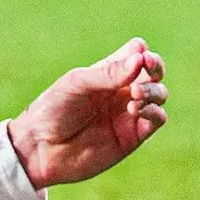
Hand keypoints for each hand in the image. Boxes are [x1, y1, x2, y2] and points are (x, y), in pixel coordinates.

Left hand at [8, 38, 167, 190]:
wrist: (40, 148)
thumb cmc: (52, 110)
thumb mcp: (76, 84)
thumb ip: (108, 74)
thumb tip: (140, 59)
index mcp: (104, 75)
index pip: (134, 56)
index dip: (141, 52)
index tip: (139, 51)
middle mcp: (119, 92)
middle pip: (152, 74)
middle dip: (155, 67)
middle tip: (146, 64)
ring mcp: (127, 114)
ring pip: (159, 94)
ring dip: (153, 90)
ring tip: (135, 94)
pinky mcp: (132, 137)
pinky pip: (156, 119)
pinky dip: (153, 111)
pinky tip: (135, 109)